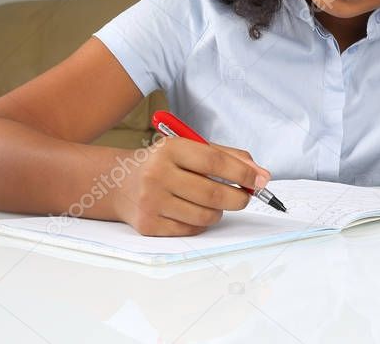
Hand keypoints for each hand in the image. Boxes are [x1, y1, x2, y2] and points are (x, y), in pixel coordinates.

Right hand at [115, 138, 270, 235]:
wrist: (118, 182)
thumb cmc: (164, 164)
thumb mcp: (191, 150)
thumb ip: (228, 157)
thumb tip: (262, 175)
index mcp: (170, 149)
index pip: (215, 162)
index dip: (243, 173)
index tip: (261, 180)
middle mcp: (157, 174)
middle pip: (213, 193)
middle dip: (239, 198)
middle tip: (245, 197)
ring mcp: (151, 201)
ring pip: (205, 216)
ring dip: (219, 212)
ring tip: (213, 203)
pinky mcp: (149, 225)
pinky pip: (190, 230)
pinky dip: (201, 224)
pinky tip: (193, 211)